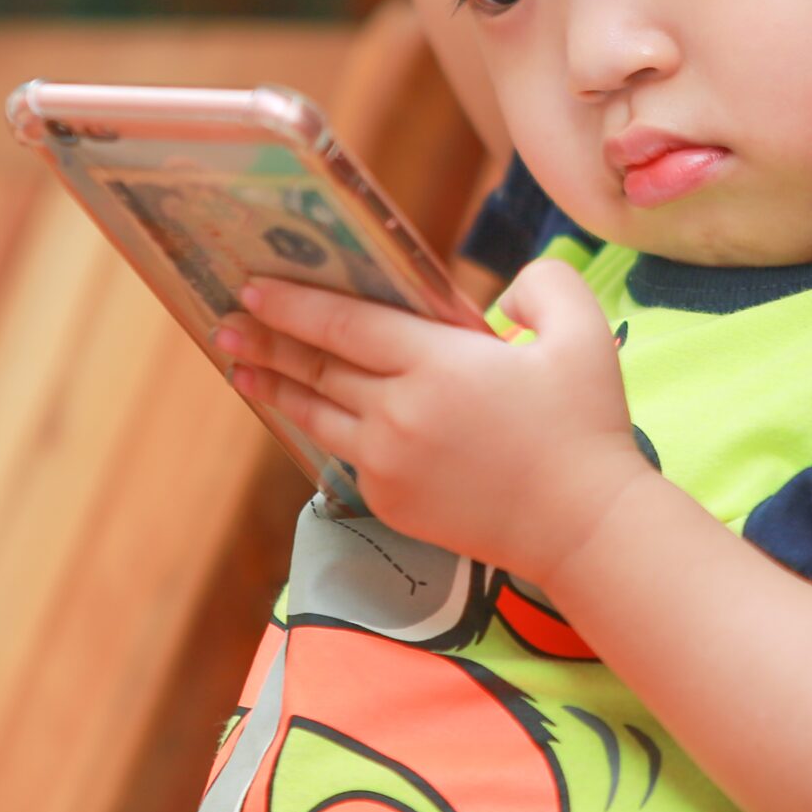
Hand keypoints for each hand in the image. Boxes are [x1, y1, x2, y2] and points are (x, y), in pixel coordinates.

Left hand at [218, 260, 656, 579]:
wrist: (582, 526)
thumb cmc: (585, 424)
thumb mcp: (584, 333)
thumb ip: (543, 286)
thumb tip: (502, 292)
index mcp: (439, 363)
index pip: (346, 323)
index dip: (294, 303)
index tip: (253, 285)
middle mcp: (400, 413)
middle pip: (318, 367)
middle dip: (267, 340)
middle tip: (226, 319)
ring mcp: (390, 462)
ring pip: (318, 413)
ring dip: (276, 386)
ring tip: (240, 366)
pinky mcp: (392, 501)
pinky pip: (345, 454)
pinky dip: (320, 426)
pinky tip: (304, 412)